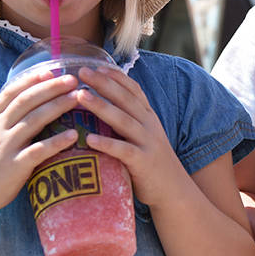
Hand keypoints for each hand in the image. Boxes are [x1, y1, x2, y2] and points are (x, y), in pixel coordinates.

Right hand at [0, 69, 81, 212]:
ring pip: (33, 121)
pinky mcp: (14, 167)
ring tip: (77, 98)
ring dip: (57, 107)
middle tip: (72, 79)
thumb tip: (29, 100)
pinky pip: (37, 152)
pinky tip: (73, 136)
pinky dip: (56, 142)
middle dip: (50, 88)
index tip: (51, 69)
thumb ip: (5, 118)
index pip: (11, 92)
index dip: (31, 79)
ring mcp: (6, 147)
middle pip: (26, 101)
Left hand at [66, 65, 187, 208]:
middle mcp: (149, 125)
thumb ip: (129, 120)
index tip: (97, 65)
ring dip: (100, 106)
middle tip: (81, 72)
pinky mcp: (143, 162)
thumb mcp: (145, 135)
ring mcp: (147, 142)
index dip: (116, 77)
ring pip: (122, 120)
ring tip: (80, 96)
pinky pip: (123, 150)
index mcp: (148, 116)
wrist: (174, 190)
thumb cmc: (151, 162)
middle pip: (125, 99)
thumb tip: (104, 105)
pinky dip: (107, 144)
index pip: (133, 90)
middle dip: (103, 83)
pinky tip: (90, 139)